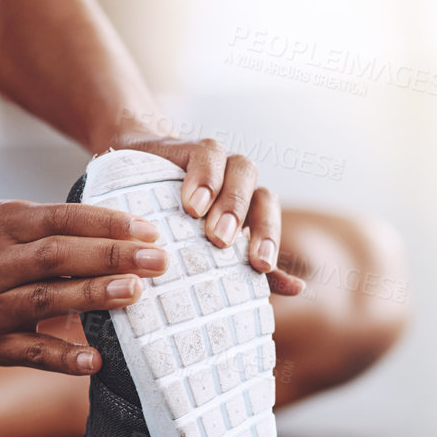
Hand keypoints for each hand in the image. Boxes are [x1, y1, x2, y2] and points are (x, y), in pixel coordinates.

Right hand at [0, 201, 168, 374]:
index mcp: (3, 224)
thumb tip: (116, 233)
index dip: (107, 223)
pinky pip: (27, 352)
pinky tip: (96, 361)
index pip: (63, 219)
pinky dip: (62, 357)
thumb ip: (48, 225)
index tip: (148, 228)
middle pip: (59, 257)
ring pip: (46, 299)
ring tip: (137, 292)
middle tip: (160, 259)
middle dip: (113, 256)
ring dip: (94, 297)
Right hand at [111, 135, 307, 294]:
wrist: (140, 179)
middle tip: (221, 242)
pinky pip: (208, 154)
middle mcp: (241, 186)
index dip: (269, 239)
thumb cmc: (180, 223)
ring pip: (242, 169)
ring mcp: (221, 164)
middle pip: (261, 195)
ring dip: (226, 195)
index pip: (269, 219)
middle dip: (246, 220)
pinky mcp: (194, 148)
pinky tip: (189, 200)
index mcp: (250, 211)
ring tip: (200, 217)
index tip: (260, 265)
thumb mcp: (209, 249)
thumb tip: (297, 288)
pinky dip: (202, 176)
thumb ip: (250, 269)